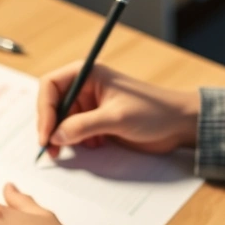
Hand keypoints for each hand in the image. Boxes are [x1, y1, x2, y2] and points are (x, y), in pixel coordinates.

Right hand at [37, 61, 199, 157]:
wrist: (179, 124)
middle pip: (53, 105)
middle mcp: (86, 87)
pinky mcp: (98, 121)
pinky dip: (78, 142)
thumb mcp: (116, 118)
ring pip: (63, 121)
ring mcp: (92, 105)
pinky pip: (76, 132)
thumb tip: (56, 137)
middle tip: (52, 151)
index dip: (45, 110)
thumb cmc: (154, 112)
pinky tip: (95, 146)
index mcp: (88, 73)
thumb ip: (83, 126)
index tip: (47, 135)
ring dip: (65, 137)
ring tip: (77, 149)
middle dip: (51, 128)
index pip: (50, 86)